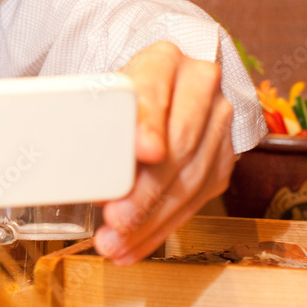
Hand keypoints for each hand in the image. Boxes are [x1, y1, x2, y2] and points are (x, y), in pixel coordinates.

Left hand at [95, 42, 234, 264]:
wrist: (161, 90)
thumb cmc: (123, 96)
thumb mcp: (104, 95)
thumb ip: (94, 120)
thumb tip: (82, 171)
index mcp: (163, 60)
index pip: (156, 89)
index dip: (150, 123)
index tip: (144, 152)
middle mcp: (200, 86)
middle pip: (179, 144)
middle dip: (145, 190)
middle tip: (115, 218)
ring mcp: (218, 123)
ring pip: (190, 179)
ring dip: (151, 219)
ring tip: (116, 243)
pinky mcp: (223, 158)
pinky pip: (197, 200)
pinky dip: (162, 228)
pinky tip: (134, 246)